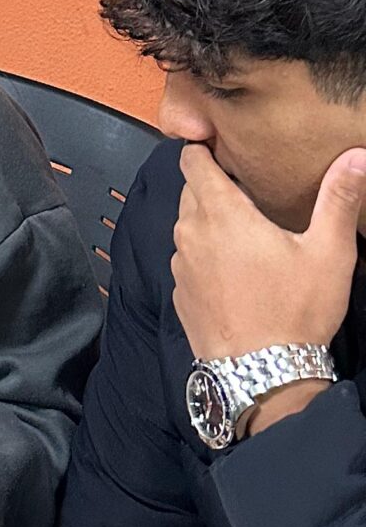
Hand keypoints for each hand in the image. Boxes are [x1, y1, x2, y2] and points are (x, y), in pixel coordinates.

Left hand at [174, 143, 365, 360]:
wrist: (263, 376)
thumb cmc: (296, 311)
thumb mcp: (329, 254)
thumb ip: (338, 199)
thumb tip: (357, 155)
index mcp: (220, 213)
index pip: (192, 160)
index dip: (203, 150)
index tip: (223, 149)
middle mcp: (190, 233)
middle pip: (190, 190)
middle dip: (212, 186)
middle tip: (246, 194)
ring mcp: (180, 265)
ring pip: (186, 226)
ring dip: (207, 222)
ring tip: (243, 233)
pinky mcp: (179, 293)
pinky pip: (185, 260)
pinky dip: (202, 256)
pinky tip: (232, 271)